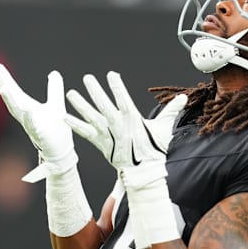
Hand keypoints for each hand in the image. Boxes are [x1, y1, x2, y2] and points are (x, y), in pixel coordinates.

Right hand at [0, 63, 76, 182]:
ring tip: (4, 88)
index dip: (6, 80)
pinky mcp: (40, 135)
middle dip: (4, 85)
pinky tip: (27, 108)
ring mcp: (31, 126)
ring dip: (10, 101)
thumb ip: (54, 88)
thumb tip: (53, 72)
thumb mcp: (56, 103)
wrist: (62, 151)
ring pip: (18, 112)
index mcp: (28, 108)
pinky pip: (33, 126)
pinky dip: (29, 117)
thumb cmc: (56, 129)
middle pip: (12, 99)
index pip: (15, 92)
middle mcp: (26, 116)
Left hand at [65, 72, 187, 178]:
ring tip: (70, 93)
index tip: (111, 74)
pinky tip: (64, 117)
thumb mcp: (163, 128)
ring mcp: (107, 135)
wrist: (144, 173)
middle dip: (96, 92)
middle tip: (87, 78)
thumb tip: (183, 97)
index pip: (124, 100)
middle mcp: (118, 127)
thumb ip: (171, 111)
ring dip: (80, 106)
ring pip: (92, 118)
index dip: (118, 87)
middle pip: (105, 107)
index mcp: (133, 120)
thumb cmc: (154, 150)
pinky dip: (75, 125)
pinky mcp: (100, 144)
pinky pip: (85, 133)